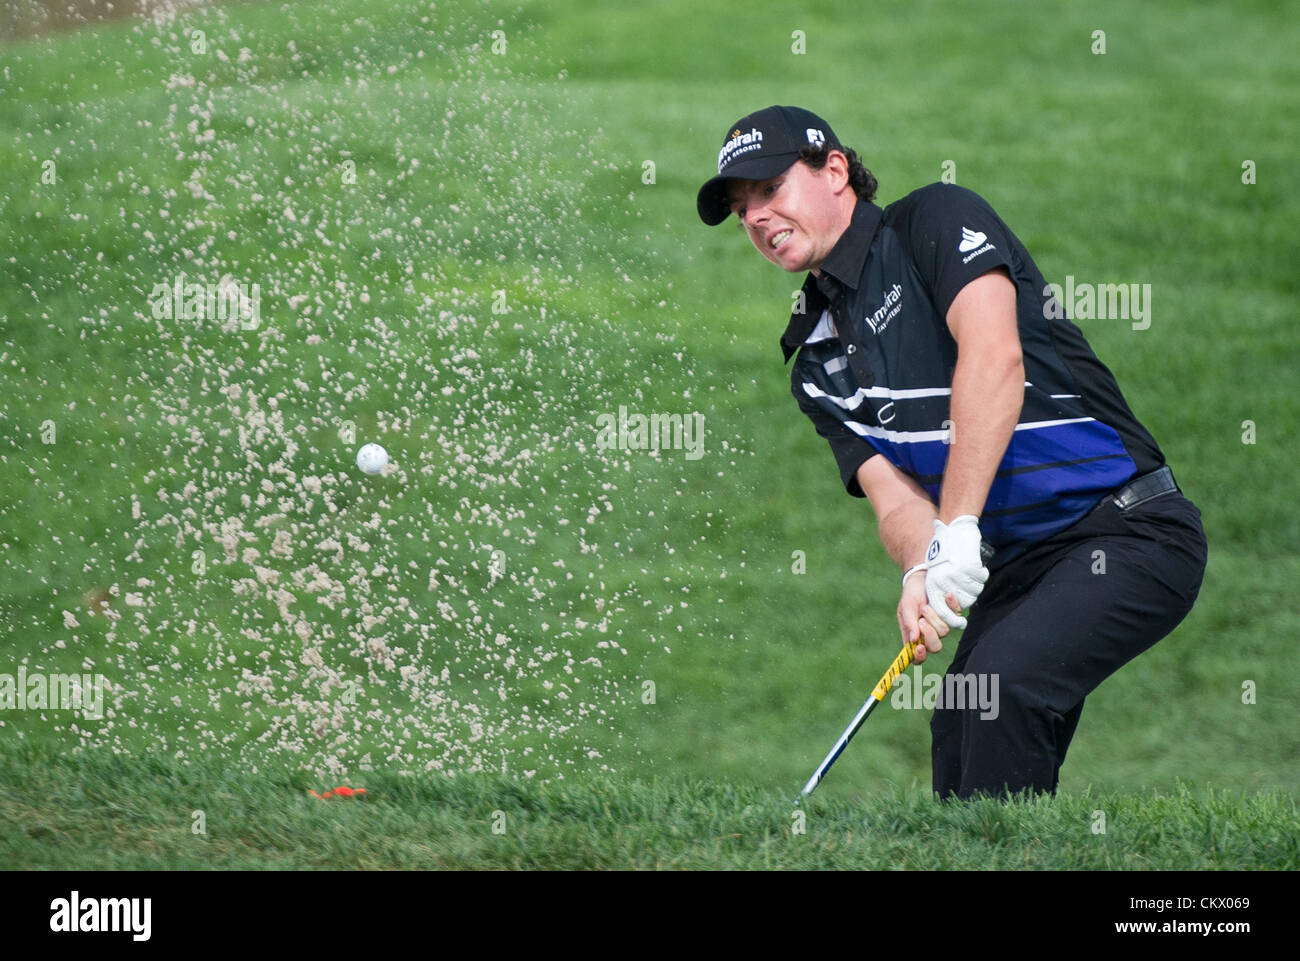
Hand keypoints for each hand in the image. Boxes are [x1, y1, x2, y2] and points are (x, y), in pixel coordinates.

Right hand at [897, 567, 953, 663]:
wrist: (922, 577)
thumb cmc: (911, 594)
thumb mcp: (905, 606)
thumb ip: (908, 622)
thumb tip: (913, 639)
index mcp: (914, 636)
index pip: (917, 657)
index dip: (919, 656)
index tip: (919, 647)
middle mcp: (929, 634)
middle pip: (935, 647)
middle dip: (929, 634)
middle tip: (921, 619)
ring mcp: (942, 625)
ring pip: (944, 632)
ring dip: (934, 617)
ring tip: (926, 605)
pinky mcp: (953, 615)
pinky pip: (957, 617)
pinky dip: (951, 605)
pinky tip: (946, 596)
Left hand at [923, 515, 987, 629]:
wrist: (954, 529)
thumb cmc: (944, 552)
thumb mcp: (936, 572)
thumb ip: (940, 590)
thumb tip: (950, 611)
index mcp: (932, 584)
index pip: (941, 611)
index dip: (952, 619)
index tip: (961, 622)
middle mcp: (943, 581)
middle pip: (963, 603)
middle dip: (968, 597)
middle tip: (968, 586)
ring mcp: (956, 573)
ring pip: (974, 591)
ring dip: (975, 583)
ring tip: (970, 572)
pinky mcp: (969, 565)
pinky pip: (981, 578)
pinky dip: (981, 573)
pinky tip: (975, 564)